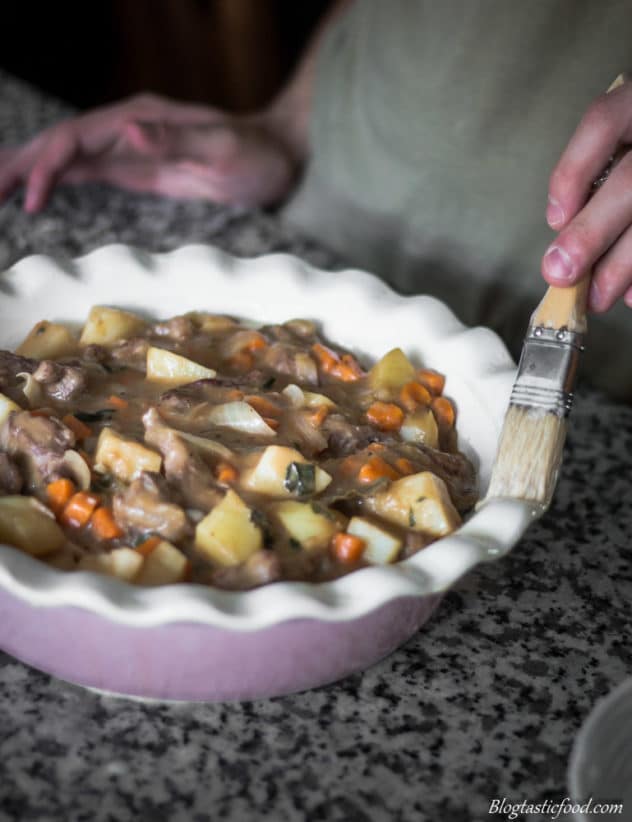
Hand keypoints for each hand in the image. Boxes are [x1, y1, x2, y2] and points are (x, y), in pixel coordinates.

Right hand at [0, 93, 299, 210]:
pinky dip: (54, 181)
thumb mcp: (223, 151)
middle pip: (59, 143)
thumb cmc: (257, 156)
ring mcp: (129, 148)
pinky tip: (34, 193)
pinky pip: (86, 172)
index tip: (32, 198)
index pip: (78, 139)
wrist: (279, 158)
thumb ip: (177, 141)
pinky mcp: (137, 169)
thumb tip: (128, 132)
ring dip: (28, 171)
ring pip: (66, 157)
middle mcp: (127, 129)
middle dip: (20, 164)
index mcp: (140, 121)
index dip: (49, 166)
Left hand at [542, 81, 631, 312]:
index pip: (604, 122)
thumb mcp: (623, 140)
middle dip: (591, 234)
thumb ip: (598, 174)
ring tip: (597, 298)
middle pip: (631, 182)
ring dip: (623, 265)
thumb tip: (564, 238)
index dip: (572, 173)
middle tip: (561, 274)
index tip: (554, 220)